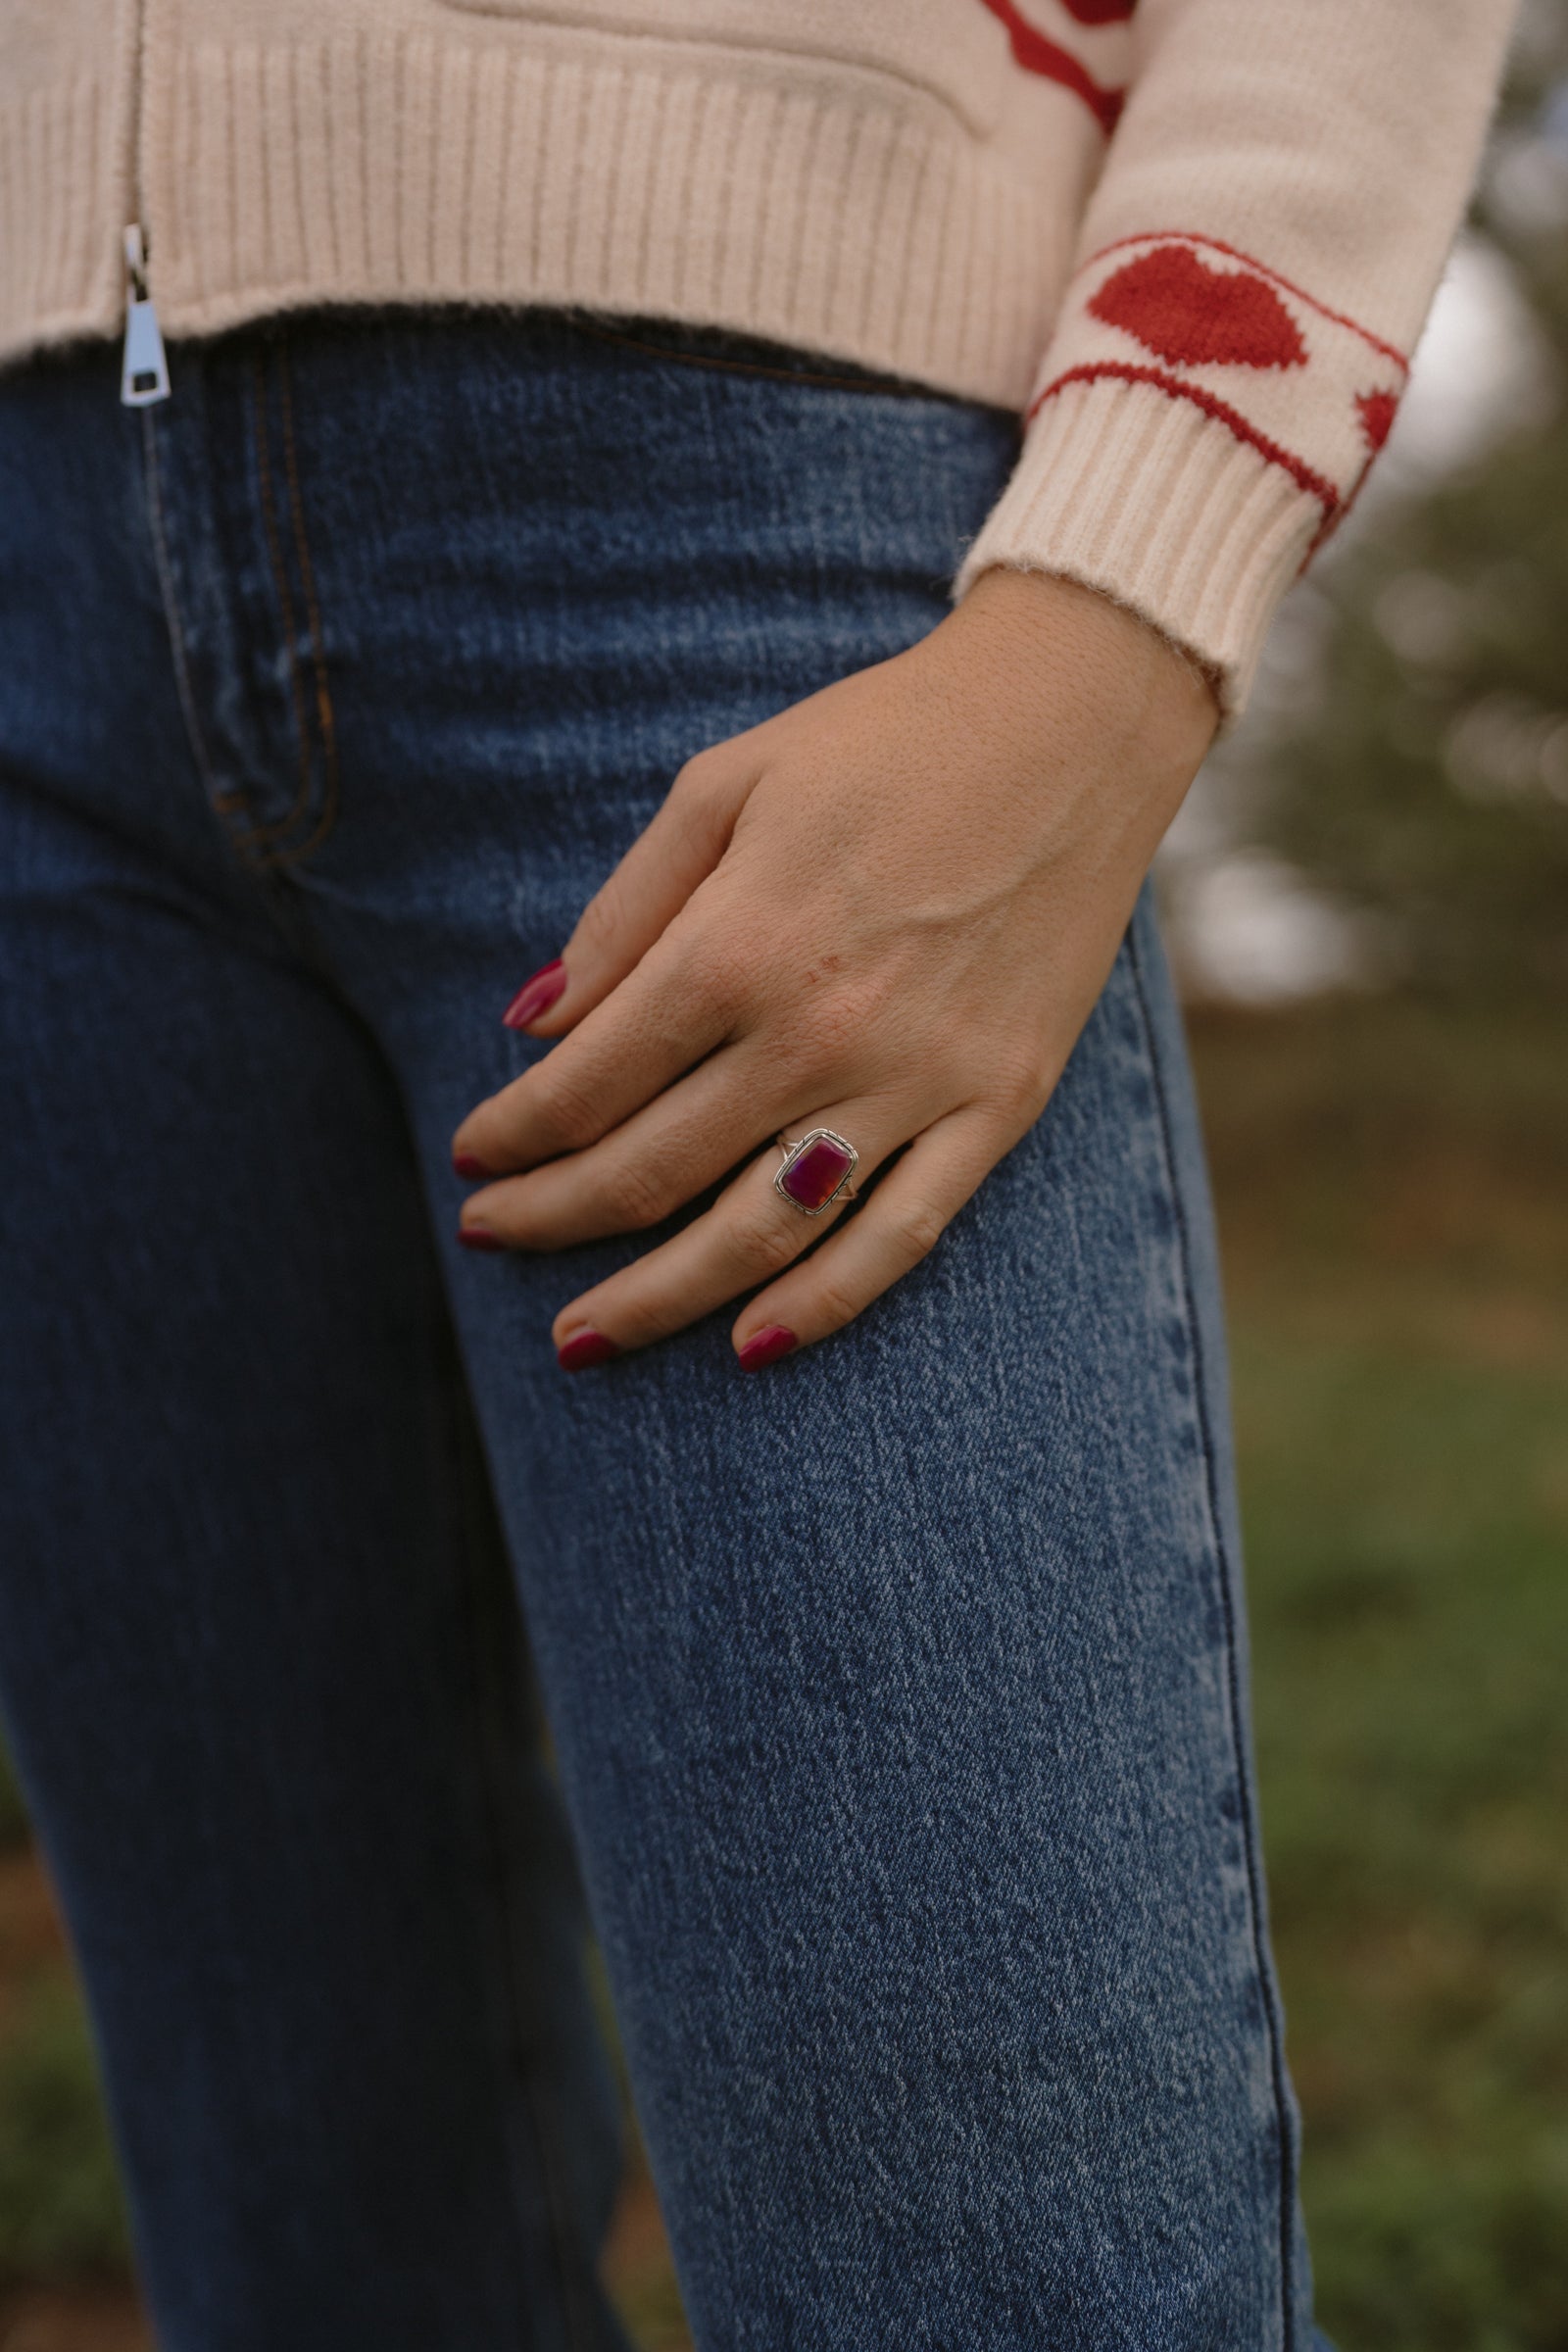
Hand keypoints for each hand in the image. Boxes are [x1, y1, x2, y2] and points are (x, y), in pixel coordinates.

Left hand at [451, 569, 1218, 1369]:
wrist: (1074, 725)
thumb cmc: (881, 743)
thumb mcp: (724, 785)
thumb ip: (623, 914)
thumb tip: (534, 1026)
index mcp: (736, 945)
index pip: (587, 1084)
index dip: (513, 1135)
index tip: (472, 1156)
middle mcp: (816, 1033)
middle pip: (649, 1173)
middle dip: (549, 1218)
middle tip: (489, 1239)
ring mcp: (915, 1082)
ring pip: (757, 1234)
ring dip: (654, 1299)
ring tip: (580, 1339)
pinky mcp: (997, 1107)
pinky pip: (899, 1236)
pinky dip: (822, 1306)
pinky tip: (751, 1346)